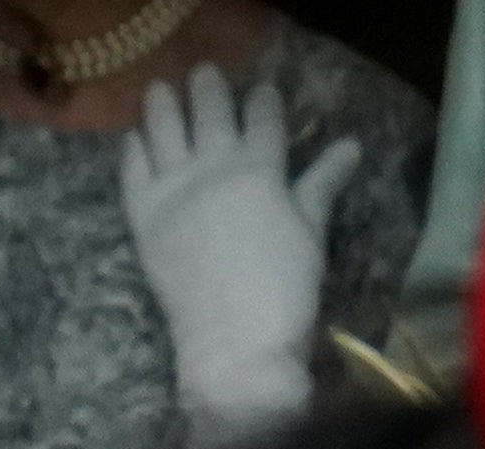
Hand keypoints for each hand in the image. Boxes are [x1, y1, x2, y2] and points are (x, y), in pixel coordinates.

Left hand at [118, 63, 360, 448]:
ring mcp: (172, 186)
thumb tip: (351, 145)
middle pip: (211, 114)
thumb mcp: (312, 234)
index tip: (263, 88)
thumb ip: (324, 184)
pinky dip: (134, 147)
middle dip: (210, 89)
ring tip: (162, 88)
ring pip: (164, 128)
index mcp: (261, 170)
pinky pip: (133, 168)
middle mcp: (212, 166)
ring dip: (164, 104)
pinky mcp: (143, 212)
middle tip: (206, 72)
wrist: (235, 341)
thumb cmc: (286, 292)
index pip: (264, 122)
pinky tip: (136, 137)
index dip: (264, 101)